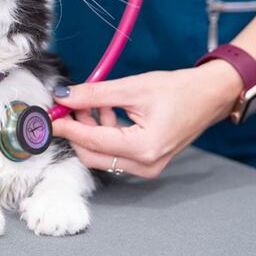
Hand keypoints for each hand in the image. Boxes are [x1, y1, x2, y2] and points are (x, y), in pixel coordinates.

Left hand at [51, 60, 242, 178]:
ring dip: (89, 130)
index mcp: (143, 147)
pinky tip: (104, 112)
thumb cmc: (179, 90)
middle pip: (92, 154)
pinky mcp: (147, 163)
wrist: (209, 96)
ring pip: (101, 155)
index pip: (91, 140)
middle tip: (66, 105)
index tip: (46, 116)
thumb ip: (95, 93)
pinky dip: (103, 134)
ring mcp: (147, 167)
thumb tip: (63, 96)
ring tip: (90, 102)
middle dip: (76, 130)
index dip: (65, 127)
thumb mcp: (133, 87)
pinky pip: (113, 154)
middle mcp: (145, 164)